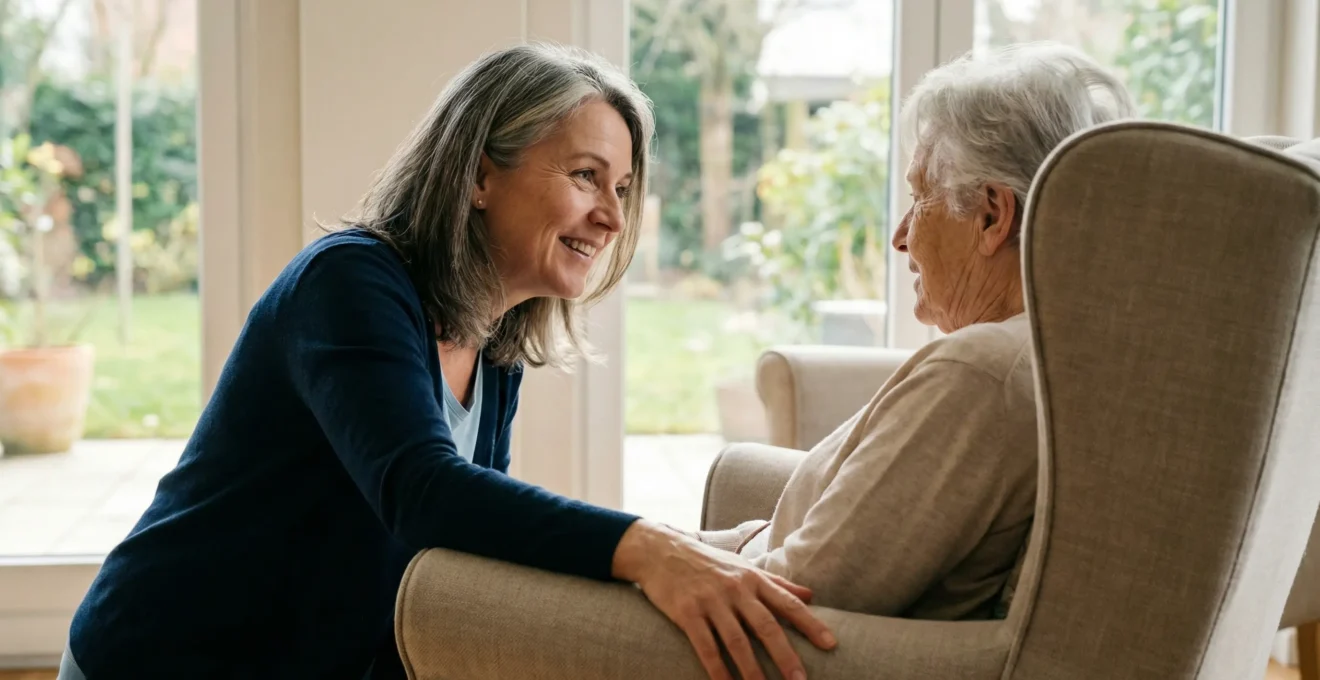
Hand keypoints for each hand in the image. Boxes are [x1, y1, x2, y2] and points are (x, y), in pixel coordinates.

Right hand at [612, 519, 836, 679]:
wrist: (661, 551)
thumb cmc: (708, 562)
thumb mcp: (744, 567)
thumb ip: (777, 583)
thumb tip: (811, 596)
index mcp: (753, 579)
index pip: (787, 603)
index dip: (810, 624)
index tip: (830, 644)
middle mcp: (735, 589)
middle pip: (766, 626)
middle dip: (785, 656)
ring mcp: (710, 601)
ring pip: (737, 641)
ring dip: (752, 671)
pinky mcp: (687, 613)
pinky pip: (706, 647)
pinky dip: (717, 670)